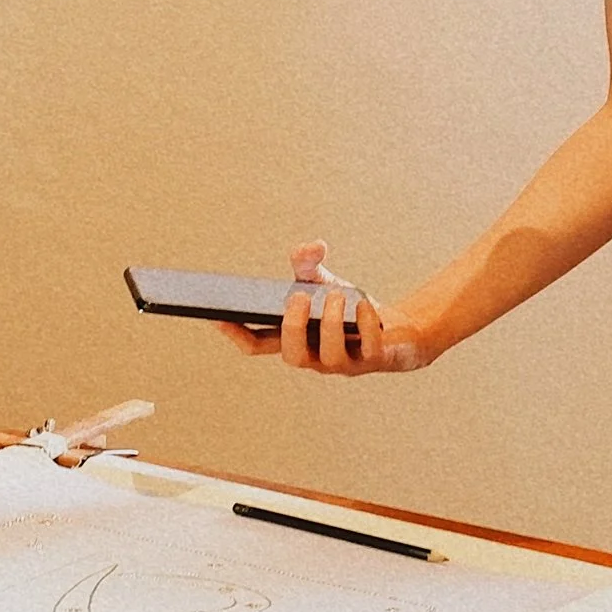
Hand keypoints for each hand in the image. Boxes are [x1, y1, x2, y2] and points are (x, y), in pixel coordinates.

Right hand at [215, 241, 433, 375]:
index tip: (218, 316)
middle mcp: (313, 357)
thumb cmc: (347, 310)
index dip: (237, 334)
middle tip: (299, 298)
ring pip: (329, 356)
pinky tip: (363, 302)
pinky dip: (364, 321)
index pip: (257, 345)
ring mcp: (342, 363)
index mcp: (293, 339)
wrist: (392, 330)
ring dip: (331, 322)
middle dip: (292, 327)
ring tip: (338, 294)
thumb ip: (309, 266)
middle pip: (291, 355)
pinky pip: (366, 348)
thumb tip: (310, 248)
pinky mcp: (371, 361)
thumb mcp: (324, 283)